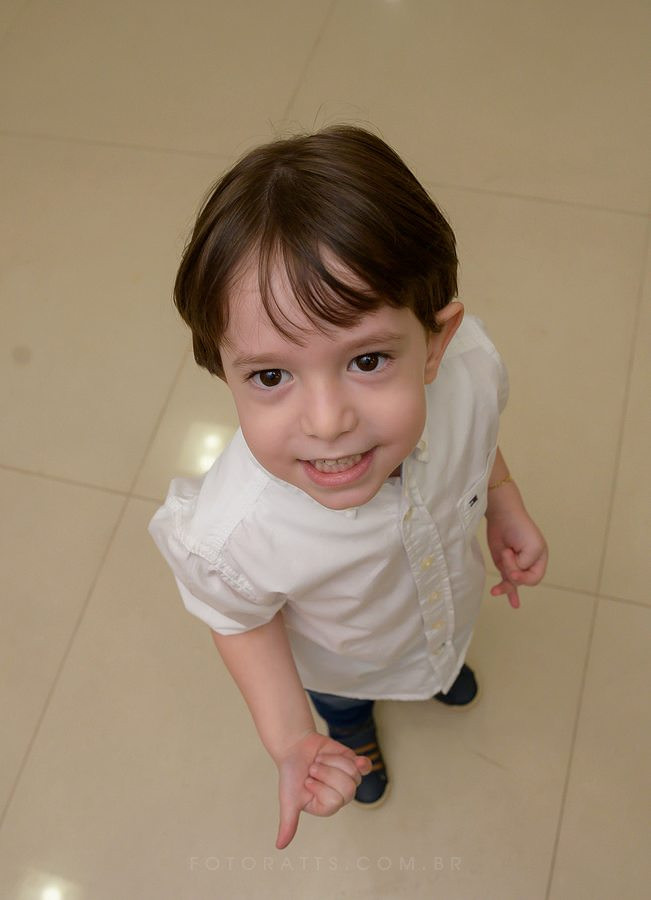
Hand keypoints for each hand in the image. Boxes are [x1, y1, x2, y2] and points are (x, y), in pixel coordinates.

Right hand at [275, 731, 372, 849]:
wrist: (295, 747)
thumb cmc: (291, 774)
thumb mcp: (288, 800)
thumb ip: (288, 823)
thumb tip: (279, 846)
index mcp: (327, 807)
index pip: (336, 800)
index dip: (320, 786)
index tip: (307, 781)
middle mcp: (340, 795)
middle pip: (348, 788)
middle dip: (327, 772)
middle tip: (314, 768)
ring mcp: (348, 778)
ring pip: (354, 773)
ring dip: (332, 761)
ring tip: (321, 761)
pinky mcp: (352, 762)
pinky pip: (364, 765)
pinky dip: (362, 763)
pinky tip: (357, 761)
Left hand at [486, 496, 547, 608]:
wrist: (502, 515)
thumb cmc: (520, 528)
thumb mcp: (531, 546)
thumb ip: (525, 564)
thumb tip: (513, 574)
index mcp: (539, 559)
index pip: (534, 578)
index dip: (523, 578)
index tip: (513, 570)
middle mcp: (528, 564)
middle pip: (522, 580)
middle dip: (511, 571)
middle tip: (506, 554)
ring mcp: (515, 564)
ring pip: (512, 582)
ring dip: (505, 586)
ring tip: (495, 591)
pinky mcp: (503, 563)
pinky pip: (506, 581)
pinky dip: (508, 592)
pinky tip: (513, 604)